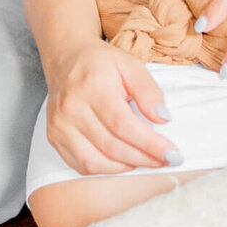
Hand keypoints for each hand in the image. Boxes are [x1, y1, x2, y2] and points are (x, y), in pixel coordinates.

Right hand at [44, 40, 179, 174]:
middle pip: (112, 147)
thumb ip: (149, 91)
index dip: (150, 144)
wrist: (66, 57)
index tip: (172, 154)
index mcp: (92, 87)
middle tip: (166, 160)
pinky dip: (106, 169)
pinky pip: (82, 165)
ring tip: (145, 159)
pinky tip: (122, 160)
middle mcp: (72, 108)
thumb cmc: (100, 63)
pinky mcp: (54, 136)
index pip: (123, 125)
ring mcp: (60, 125)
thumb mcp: (130, 65)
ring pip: (96, 162)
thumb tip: (163, 119)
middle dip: (145, 158)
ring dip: (126, 167)